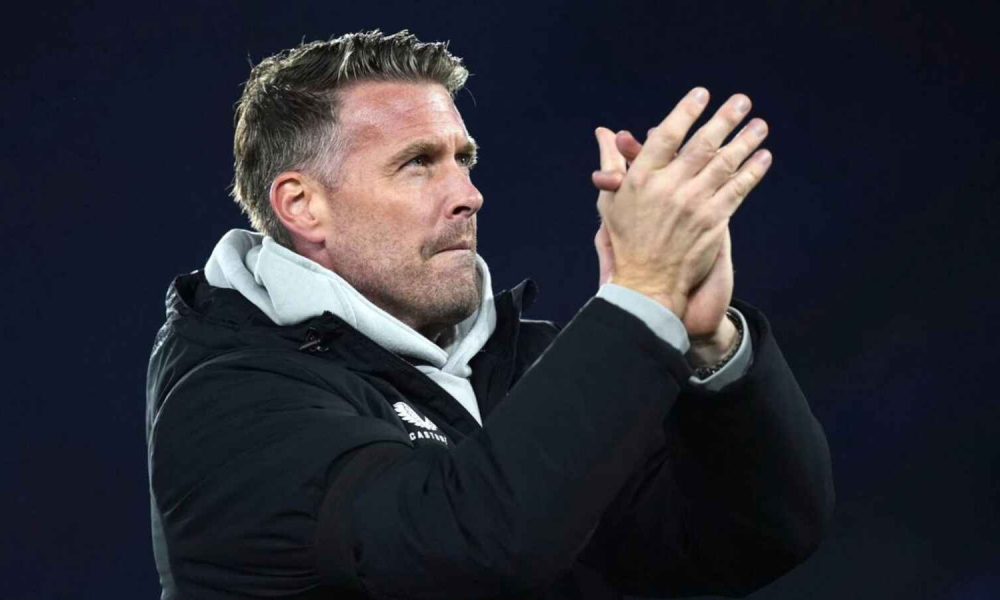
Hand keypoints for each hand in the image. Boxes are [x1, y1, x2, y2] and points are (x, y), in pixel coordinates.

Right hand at [592, 88, 770, 335]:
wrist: (647, 282)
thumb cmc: (627, 239)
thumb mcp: (611, 200)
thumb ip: (612, 162)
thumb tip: (604, 132)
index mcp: (641, 178)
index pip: (666, 136)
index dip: (685, 112)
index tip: (702, 94)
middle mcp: (668, 188)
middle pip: (702, 145)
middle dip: (724, 119)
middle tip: (742, 101)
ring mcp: (693, 204)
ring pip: (725, 164)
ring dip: (746, 141)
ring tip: (760, 125)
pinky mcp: (713, 222)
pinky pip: (738, 190)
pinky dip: (752, 172)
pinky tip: (764, 158)